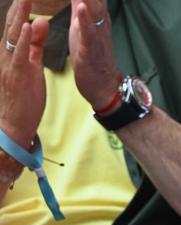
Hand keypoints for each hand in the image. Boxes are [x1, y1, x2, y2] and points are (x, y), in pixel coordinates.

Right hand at [0, 0, 48, 147]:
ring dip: (20, 15)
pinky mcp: (17, 76)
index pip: (16, 23)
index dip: (22, 5)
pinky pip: (19, 54)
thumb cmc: (23, 97)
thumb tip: (42, 21)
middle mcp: (6, 54)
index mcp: (11, 51)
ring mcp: (10, 64)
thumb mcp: (32, 66)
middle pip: (12, 24)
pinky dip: (23, 39)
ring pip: (13, 35)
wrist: (13, 125)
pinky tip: (28, 25)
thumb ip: (36, 44)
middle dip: (19, 4)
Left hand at [69, 0, 121, 109]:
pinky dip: (85, 20)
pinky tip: (80, 7)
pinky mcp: (91, 51)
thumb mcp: (82, 27)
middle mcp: (99, 21)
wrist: (105, 89)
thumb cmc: (92, 59)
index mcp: (97, 14)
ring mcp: (96, 36)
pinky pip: (89, 33)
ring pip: (92, 7)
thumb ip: (81, 8)